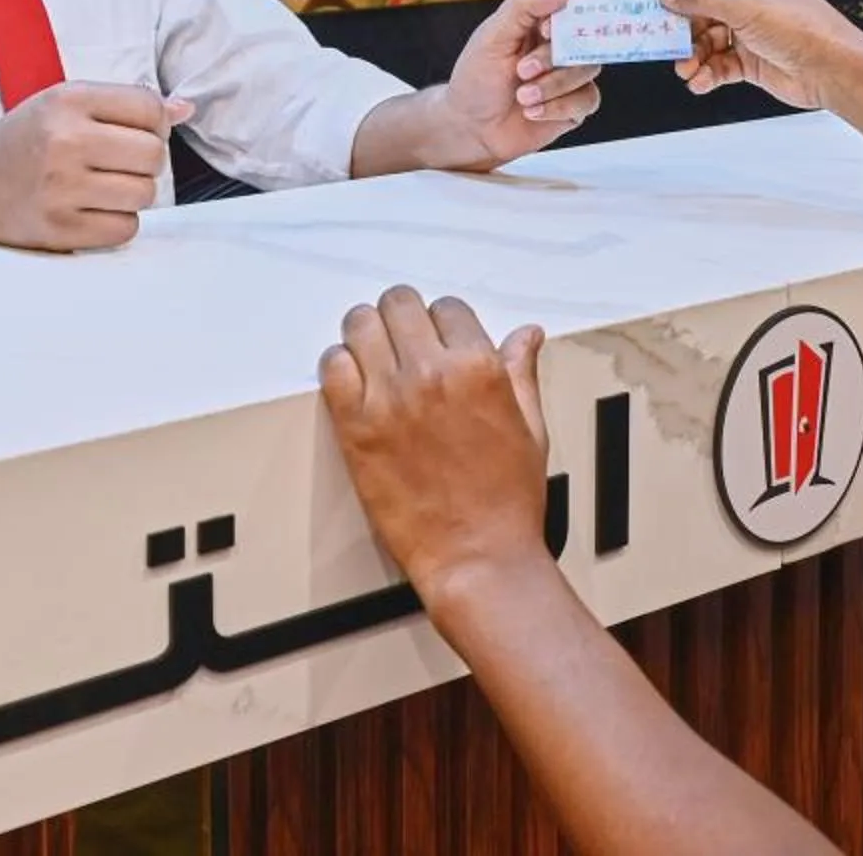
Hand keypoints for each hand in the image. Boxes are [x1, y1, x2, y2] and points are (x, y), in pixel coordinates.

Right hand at [0, 82, 189, 250]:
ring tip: (102, 187)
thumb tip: (186, 109)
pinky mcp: (60, 230)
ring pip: (145, 194)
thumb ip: (125, 104)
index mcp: (67, 100)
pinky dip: (117, 223)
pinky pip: (125, 229)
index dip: (155, 124)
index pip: (150, 109)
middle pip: (154, 154)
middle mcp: (64, 141)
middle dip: (146, 161)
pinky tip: (91, 211)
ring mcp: (61, 189)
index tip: (135, 133)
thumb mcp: (65, 105)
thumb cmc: (25, 141)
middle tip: (119, 164)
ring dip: (133, 193)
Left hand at [321, 289, 551, 600]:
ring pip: (360, 325)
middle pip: (399, 304)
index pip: (448, 309)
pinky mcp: (355, 428)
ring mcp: (388, 399)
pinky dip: (339, 365)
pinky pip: (332, 368)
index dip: (445, 322)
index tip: (440, 339)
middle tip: (403, 338)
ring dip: (367, 333)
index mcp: (479, 368)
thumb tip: (526, 335)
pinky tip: (353, 380)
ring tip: (374, 354)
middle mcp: (431, 374)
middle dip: (403, 316)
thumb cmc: (508, 501)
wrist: (478, 557)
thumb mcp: (530, 427)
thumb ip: (520, 372)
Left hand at [449, 0, 599, 165]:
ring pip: (588, 68)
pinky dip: (557, 106)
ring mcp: (570, 73)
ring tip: (522, 96)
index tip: (546, 29)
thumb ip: (526, 5)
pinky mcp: (575, 104)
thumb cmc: (477, 78)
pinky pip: (587, 99)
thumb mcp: (492, 36)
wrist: (470, 129)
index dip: (572, 6)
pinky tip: (532, 112)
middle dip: (552, 57)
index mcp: (541, 16)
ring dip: (551, 85)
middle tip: (522, 70)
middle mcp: (560, 42)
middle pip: (587, 34)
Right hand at [660, 0, 862, 110]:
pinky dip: (707, 74)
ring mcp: (751, 32)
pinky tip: (700, 82)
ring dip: (693, 57)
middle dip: (684, 33)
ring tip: (687, 70)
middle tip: (667, 48)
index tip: (657, 12)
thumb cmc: (801, 29)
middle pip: (701, 13)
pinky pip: (719, 65)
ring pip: (707, 42)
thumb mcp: (746, 7)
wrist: (835, 70)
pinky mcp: (752, 61)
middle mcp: (751, 0)